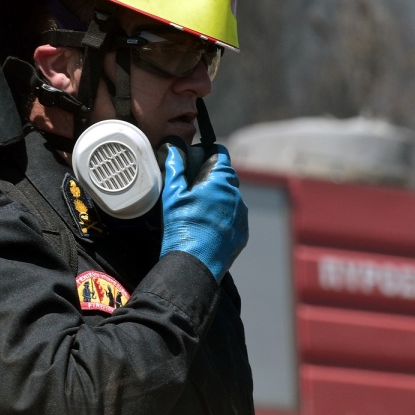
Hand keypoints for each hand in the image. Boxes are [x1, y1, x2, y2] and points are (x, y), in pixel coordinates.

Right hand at [158, 141, 247, 281]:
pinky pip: (234, 218)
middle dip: (212, 179)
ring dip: (219, 200)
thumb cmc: (182, 227)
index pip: (220, 154)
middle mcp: (235, 195)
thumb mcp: (172, 195)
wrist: (194, 264)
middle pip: (226, 177)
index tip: (199, 159)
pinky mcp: (242, 233)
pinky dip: (223, 219)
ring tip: (199, 212)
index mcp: (220, 181)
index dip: (209, 153)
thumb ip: (175, 168)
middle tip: (193, 188)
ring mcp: (241, 215)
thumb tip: (173, 149)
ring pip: (231, 198)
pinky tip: (207, 227)